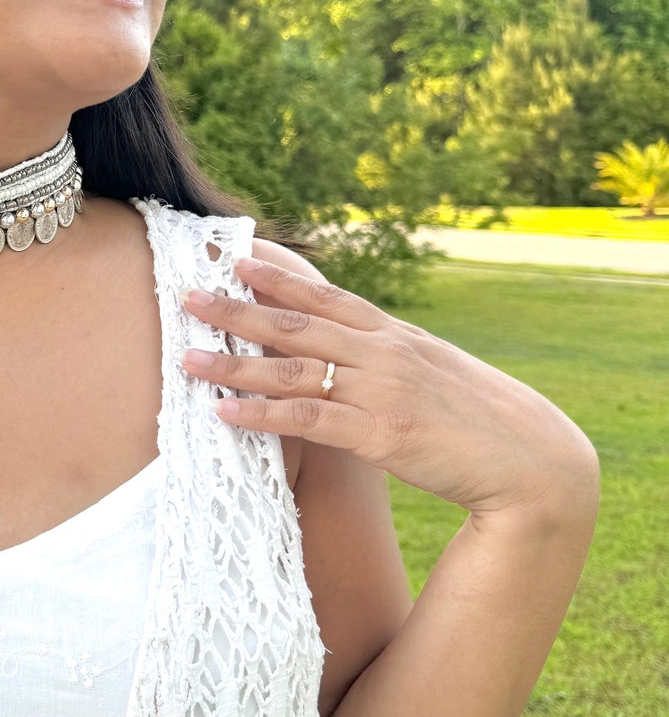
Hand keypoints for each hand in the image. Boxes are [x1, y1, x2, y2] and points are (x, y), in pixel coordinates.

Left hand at [178, 256, 598, 519]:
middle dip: (237, 307)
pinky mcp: (380, 434)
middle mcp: (384, 354)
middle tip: (186, 293)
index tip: (238, 254)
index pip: (328, 294)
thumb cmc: (476, 420)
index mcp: (396, 336)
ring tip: (186, 357)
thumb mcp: (431, 372)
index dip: (280, 274)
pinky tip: (223, 412)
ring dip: (234, 362)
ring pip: (293, 369)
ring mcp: (381, 391)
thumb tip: (345, 353)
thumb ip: (386, 358)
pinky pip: (308, 420)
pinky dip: (261, 414)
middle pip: (297, 323)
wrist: (531, 462)